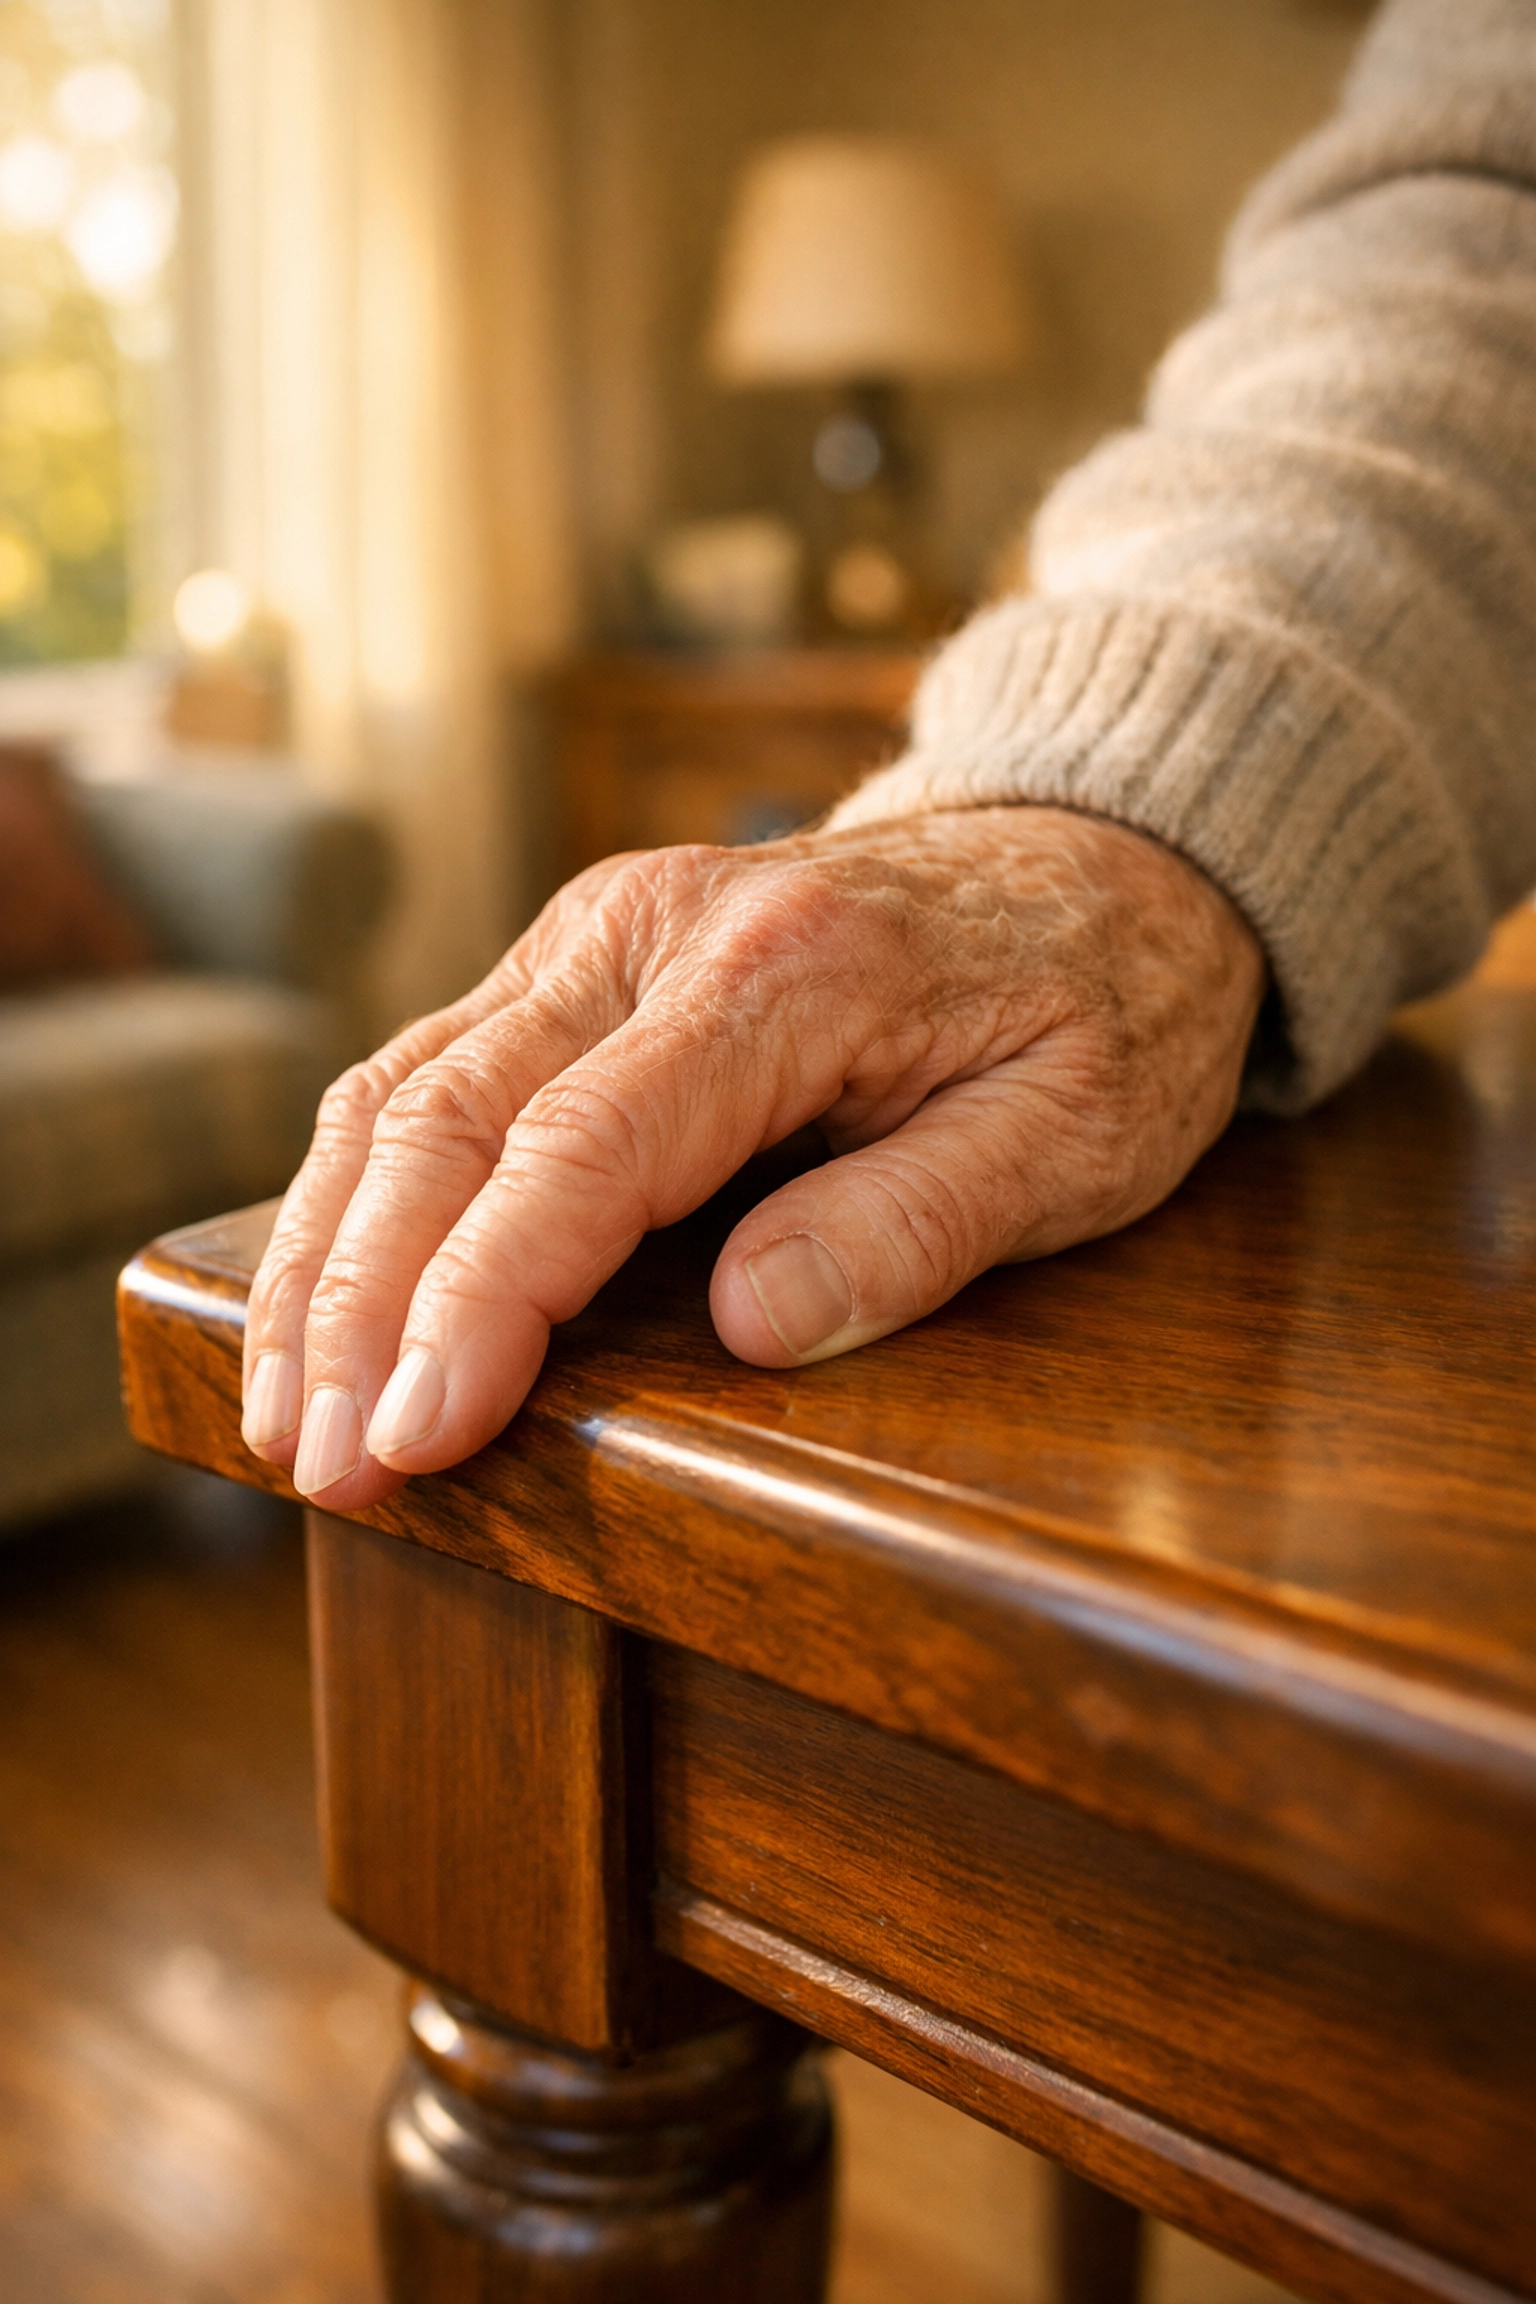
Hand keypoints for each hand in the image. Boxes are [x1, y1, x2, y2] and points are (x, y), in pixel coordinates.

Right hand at [240, 806, 1263, 1510]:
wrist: (1092, 859)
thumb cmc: (1096, 1006)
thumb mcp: (1076, 1133)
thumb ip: (918, 1222)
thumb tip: (751, 1326)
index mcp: (783, 967)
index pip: (583, 1151)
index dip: (481, 1304)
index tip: (414, 1438)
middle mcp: (654, 924)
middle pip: (450, 1117)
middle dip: (363, 1306)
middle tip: (326, 1471)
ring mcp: (599, 933)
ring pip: (405, 1089)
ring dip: (330, 1257)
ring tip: (290, 1418)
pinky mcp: (576, 965)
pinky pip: (432, 1073)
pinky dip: (364, 1195)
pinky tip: (330, 1299)